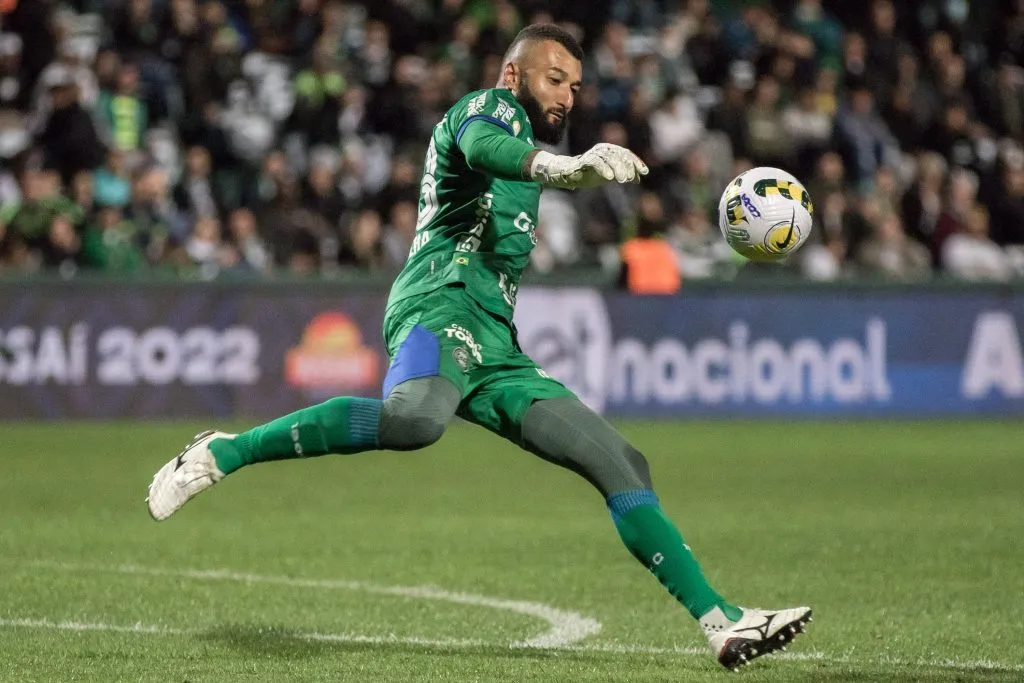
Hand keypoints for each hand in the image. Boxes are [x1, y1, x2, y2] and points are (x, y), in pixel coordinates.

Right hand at [530, 144, 648, 188]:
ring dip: (617, 168)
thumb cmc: (591, 173)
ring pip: (609, 158)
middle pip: (619, 155)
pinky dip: (603, 169)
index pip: (626, 154)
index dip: (636, 162)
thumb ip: (624, 174)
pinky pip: (595, 162)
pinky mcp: (584, 161)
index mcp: (610, 150)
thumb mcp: (611, 174)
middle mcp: (603, 149)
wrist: (569, 174)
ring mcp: (593, 154)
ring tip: (622, 180)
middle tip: (630, 179)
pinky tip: (609, 179)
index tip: (644, 172)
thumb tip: (640, 178)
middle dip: (627, 167)